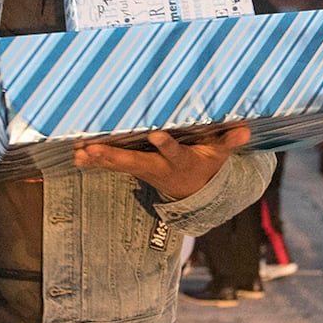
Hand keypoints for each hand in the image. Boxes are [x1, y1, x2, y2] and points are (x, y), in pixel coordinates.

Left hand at [72, 125, 250, 200]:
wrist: (193, 192)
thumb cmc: (205, 164)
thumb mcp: (219, 154)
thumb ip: (228, 141)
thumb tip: (245, 130)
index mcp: (179, 161)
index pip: (173, 151)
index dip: (165, 144)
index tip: (156, 135)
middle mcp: (157, 167)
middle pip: (134, 162)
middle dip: (114, 156)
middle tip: (93, 149)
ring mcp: (143, 170)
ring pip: (117, 165)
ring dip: (97, 159)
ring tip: (77, 153)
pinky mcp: (133, 169)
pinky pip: (110, 165)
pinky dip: (94, 160)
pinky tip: (76, 155)